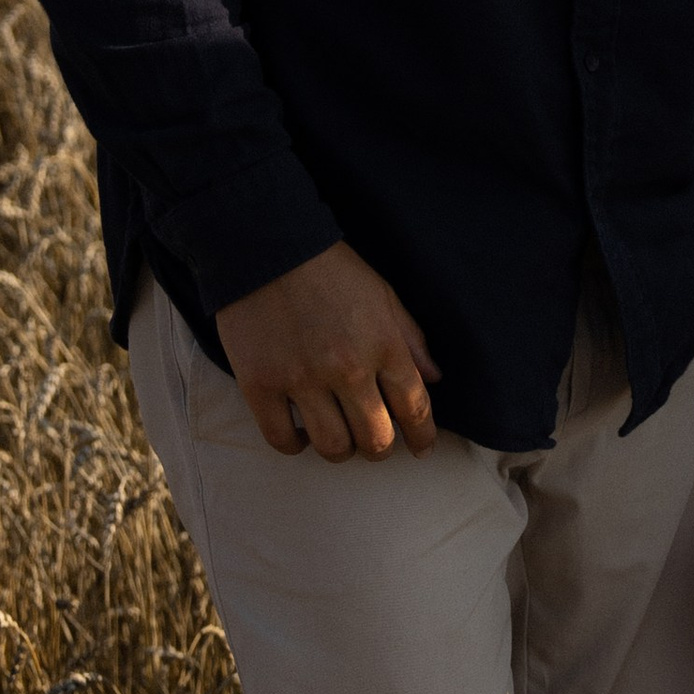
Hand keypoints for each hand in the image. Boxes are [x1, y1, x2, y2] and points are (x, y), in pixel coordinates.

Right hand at [214, 241, 440, 461]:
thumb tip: (434, 378)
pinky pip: (281, 439)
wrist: (267, 243)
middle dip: (381, 448)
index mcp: (384, 344)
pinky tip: (300, 433)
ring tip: (339, 438)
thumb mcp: (383, 294)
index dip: (423, 437)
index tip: (421, 449)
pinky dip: (295, 445)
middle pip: (375, 439)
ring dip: (341, 450)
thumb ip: (410, 338)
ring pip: (332, 447)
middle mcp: (347, 368)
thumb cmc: (330, 268)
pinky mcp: (260, 385)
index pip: (414, 408)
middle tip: (374, 441)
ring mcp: (301, 379)